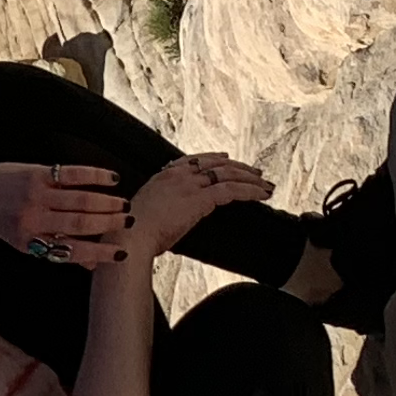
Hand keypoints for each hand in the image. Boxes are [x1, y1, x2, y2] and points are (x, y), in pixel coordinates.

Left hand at [0, 158, 135, 266]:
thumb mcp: (22, 242)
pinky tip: (112, 179)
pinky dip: (95, 176)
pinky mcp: (35, 175)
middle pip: (80, 224)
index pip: (71, 251)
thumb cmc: (1, 219)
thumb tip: (94, 266)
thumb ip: (55, 250)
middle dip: (109, 225)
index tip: (121, 253)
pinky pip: (72, 174)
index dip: (98, 253)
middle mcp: (32, 221)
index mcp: (30, 243)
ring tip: (124, 204)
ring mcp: (34, 197)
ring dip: (107, 203)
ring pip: (80, 201)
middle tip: (129, 223)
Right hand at [123, 152, 272, 256]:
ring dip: (250, 178)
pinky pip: (232, 190)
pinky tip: (262, 194)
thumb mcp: (143, 214)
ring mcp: (189, 185)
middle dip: (239, 167)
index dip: (212, 158)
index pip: (192, 160)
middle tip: (256, 173)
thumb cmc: (131, 234)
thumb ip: (159, 210)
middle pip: (215, 164)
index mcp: (162, 177)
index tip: (225, 158)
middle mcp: (177, 176)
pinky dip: (250, 191)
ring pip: (228, 174)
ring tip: (265, 185)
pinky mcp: (200, 198)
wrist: (130, 237)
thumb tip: (168, 219)